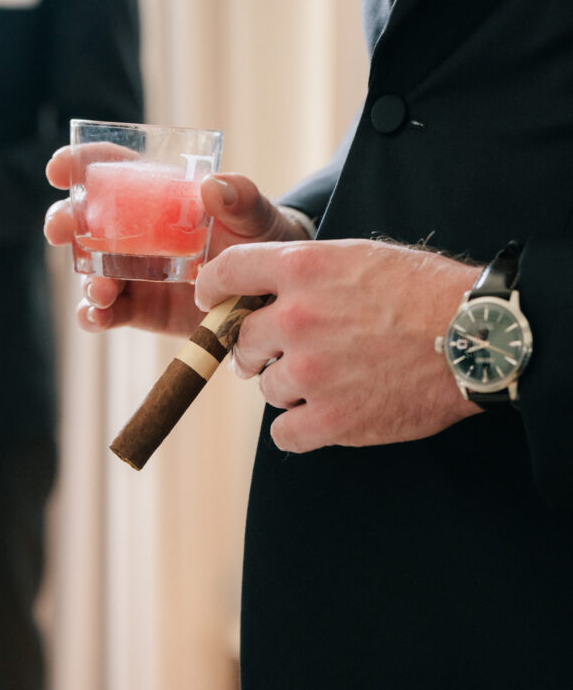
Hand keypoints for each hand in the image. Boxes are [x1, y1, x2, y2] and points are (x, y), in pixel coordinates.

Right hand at [44, 144, 309, 336]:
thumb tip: (213, 186)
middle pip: (87, 222)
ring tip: (102, 291)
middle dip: (66, 222)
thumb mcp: (257, 216)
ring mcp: (135, 272)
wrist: (274, 292)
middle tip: (60, 230)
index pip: (113, 170)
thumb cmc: (262, 239)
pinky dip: (95, 316)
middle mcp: (137, 232)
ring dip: (87, 279)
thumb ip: (240, 199)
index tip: (59, 171)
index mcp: (159, 196)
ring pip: (92, 271)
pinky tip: (98, 317)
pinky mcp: (140, 310)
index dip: (80, 165)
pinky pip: (107, 313)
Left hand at [194, 238, 481, 451]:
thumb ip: (306, 272)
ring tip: (332, 377)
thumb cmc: (425, 291)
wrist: (475, 337)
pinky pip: (284, 433)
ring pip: (266, 387)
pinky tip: (326, 414)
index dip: (213, 290)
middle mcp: (296, 318)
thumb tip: (264, 293)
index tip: (213, 302)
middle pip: (242, 341)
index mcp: (302, 268)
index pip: (226, 274)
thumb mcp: (360, 257)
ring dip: (290, 385)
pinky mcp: (332, 419)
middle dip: (259, 347)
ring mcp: (311, 371)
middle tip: (292, 350)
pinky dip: (301, 427)